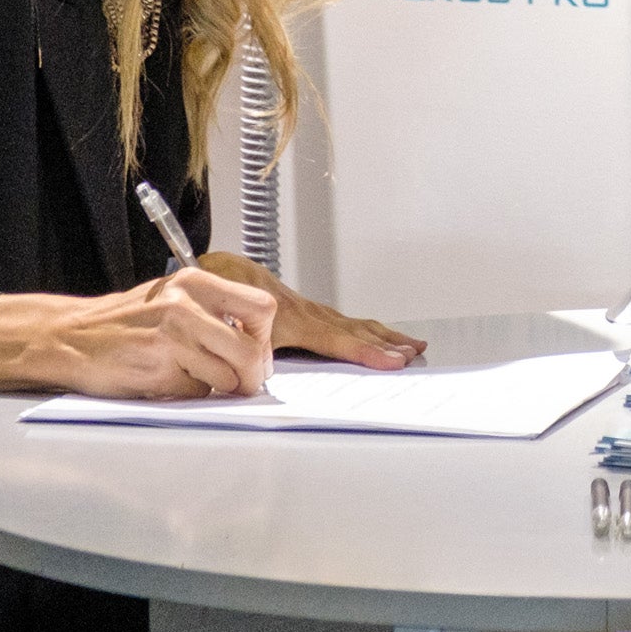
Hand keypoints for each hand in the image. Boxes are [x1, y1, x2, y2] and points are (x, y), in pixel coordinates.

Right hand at [0, 268, 280, 398]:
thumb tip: (257, 341)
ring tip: (193, 378)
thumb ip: (213, 311)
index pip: (261, 308)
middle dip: (252, 376)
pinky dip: (188, 395)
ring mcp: (172, 337)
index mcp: (195, 282)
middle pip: (251, 351)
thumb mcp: (172, 297)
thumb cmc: (124, 322)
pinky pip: (196, 393)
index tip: (256, 351)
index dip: (265, 337)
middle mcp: (186, 305)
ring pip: (228, 378)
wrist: (70, 337)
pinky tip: (166, 381)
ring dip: (217, 387)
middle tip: (242, 383)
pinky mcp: (158, 368)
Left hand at [197, 250, 424, 367]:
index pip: (337, 340)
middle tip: (415, 354)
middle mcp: (305, 313)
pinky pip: (342, 321)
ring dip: (383, 335)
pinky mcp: (304, 310)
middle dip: (387, 343)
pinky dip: (366, 328)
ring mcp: (307, 310)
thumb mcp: (227, 320)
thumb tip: (262, 364)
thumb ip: (247, 344)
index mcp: (290, 318)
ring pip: (352, 324)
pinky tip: (378, 334)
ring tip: (411, 345)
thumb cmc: (220, 292)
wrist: (215, 267)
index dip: (366, 352)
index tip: (392, 361)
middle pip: (355, 330)